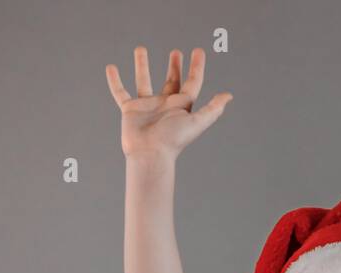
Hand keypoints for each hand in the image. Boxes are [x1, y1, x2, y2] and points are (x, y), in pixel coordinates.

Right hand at [105, 47, 231, 159]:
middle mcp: (165, 105)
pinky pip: (120, 92)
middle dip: (175, 67)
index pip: (192, 82)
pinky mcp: (130, 110)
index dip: (197, 67)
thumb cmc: (173, 141)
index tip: (198, 51)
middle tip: (176, 52)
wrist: (150, 154)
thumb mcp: (197, 122)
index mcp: (182, 106)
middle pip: (171, 81)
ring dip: (142, 65)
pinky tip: (111, 68)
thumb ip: (212, 109)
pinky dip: (114, 81)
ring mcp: (147, 106)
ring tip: (140, 49)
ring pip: (143, 80)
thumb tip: (229, 96)